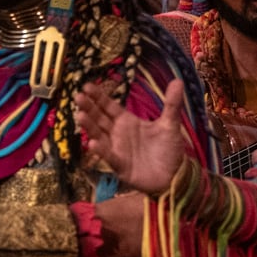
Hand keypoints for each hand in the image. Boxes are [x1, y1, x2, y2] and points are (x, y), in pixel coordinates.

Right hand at [74, 78, 185, 194]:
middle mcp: (118, 133)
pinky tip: (93, 143)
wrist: (174, 175)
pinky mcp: (120, 165)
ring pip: (99, 135)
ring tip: (80, 116)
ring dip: (89, 126)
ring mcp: (116, 149)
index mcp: (127, 121)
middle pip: (99, 118)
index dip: (98, 97)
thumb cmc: (169, 149)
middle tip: (78, 97)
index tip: (86, 86)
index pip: (108, 106)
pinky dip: (101, 150)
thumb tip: (178, 80)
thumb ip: (172, 103)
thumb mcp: (170, 124)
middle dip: (88, 108)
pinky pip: (109, 156)